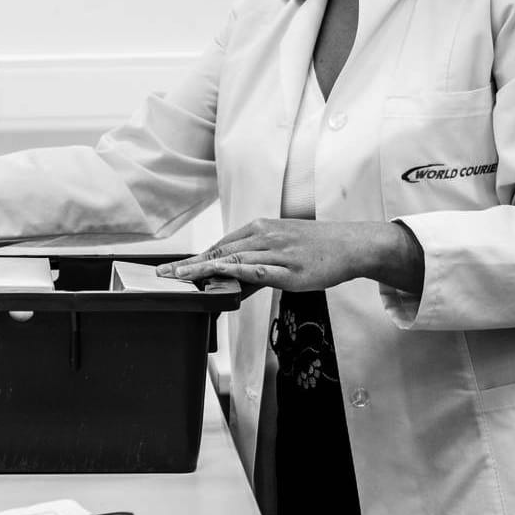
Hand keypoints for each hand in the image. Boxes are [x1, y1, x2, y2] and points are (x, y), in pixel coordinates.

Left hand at [155, 218, 422, 292]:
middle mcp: (264, 237)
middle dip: (189, 265)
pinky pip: (259, 271)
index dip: (194, 258)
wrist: (351, 245)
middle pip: (219, 251)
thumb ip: (255, 268)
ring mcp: (276, 252)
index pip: (219, 245)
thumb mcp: (282, 252)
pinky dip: (236, 274)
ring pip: (233, 260)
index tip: (171, 268)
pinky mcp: (290, 269)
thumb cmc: (316, 249)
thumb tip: (230, 285)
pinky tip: (219, 278)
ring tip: (180, 279)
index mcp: (260, 229)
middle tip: (163, 275)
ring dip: (203, 269)